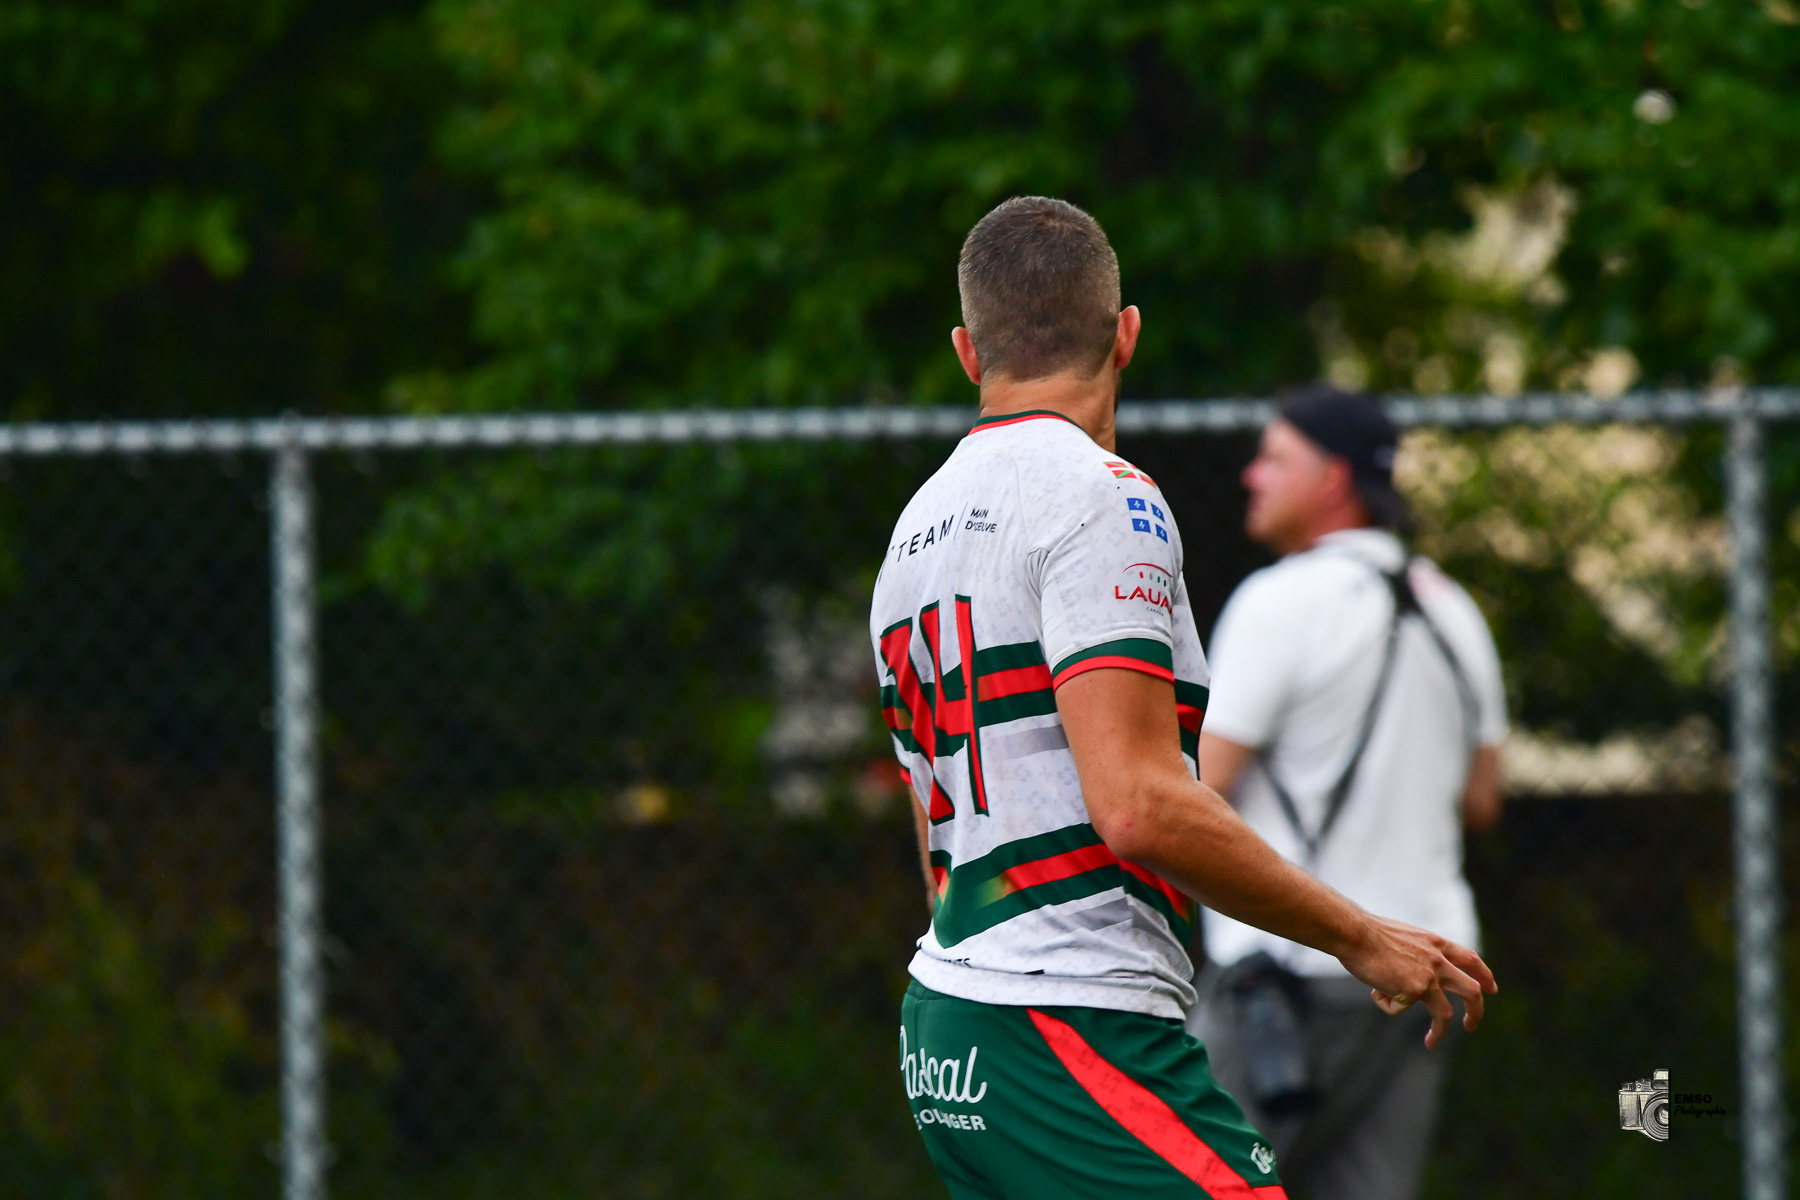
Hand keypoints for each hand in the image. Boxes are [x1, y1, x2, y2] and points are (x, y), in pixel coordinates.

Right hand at [1335, 915, 1497, 1048]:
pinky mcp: (1413, 991)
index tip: (1490, 989)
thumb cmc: (1368, 932)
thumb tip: (1412, 974)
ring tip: (1431, 1042)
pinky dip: (1387, 1005)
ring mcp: (1427, 977)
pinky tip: (1375, 991)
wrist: (1354, 932)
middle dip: (1476, 1011)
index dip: (1484, 976)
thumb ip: (1417, 952)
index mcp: (1435, 943)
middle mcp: (1437, 960)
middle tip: (1470, 1024)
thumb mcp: (1404, 937)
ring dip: (1440, 1032)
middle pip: (1471, 991)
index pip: (1471, 959)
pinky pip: (1400, 1009)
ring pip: (1446, 1013)